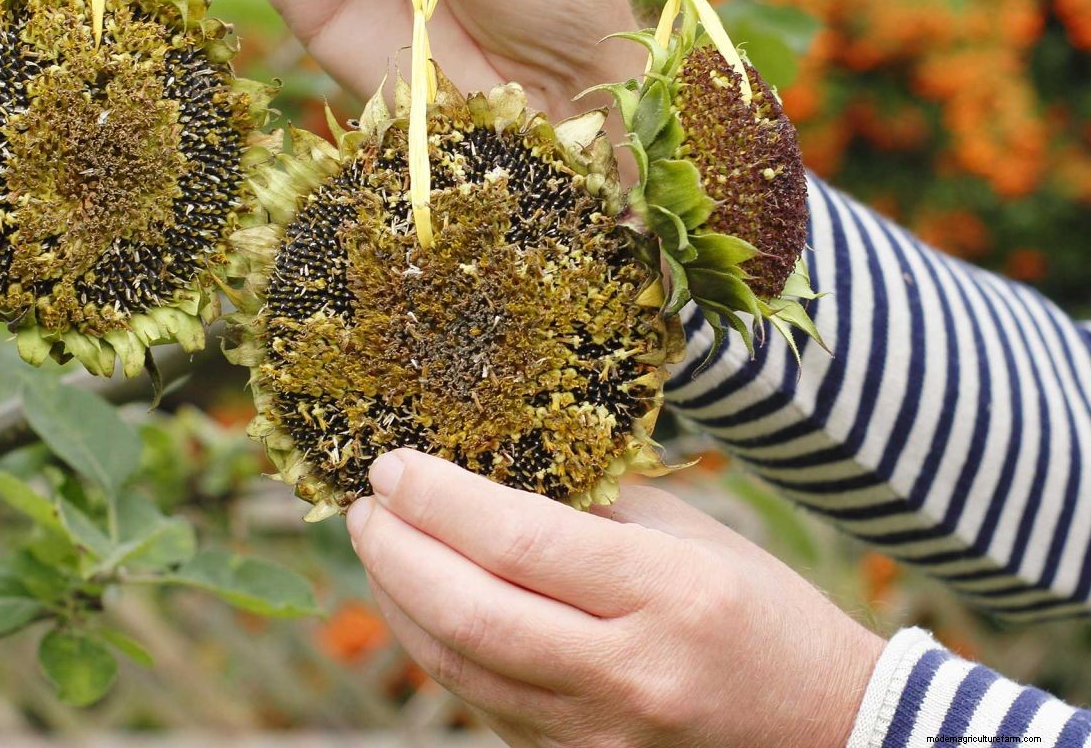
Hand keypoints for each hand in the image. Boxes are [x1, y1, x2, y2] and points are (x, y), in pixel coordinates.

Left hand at [347, 449, 884, 747]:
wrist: (819, 724)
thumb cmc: (757, 606)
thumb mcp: (686, 531)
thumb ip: (588, 501)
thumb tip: (482, 465)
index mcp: (666, 593)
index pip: (519, 542)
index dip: (438, 499)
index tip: (392, 463)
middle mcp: (628, 672)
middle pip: (470, 613)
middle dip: (394, 552)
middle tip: (364, 504)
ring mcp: (600, 733)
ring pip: (460, 668)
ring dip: (397, 602)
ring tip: (377, 545)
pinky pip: (482, 702)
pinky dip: (436, 645)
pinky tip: (418, 602)